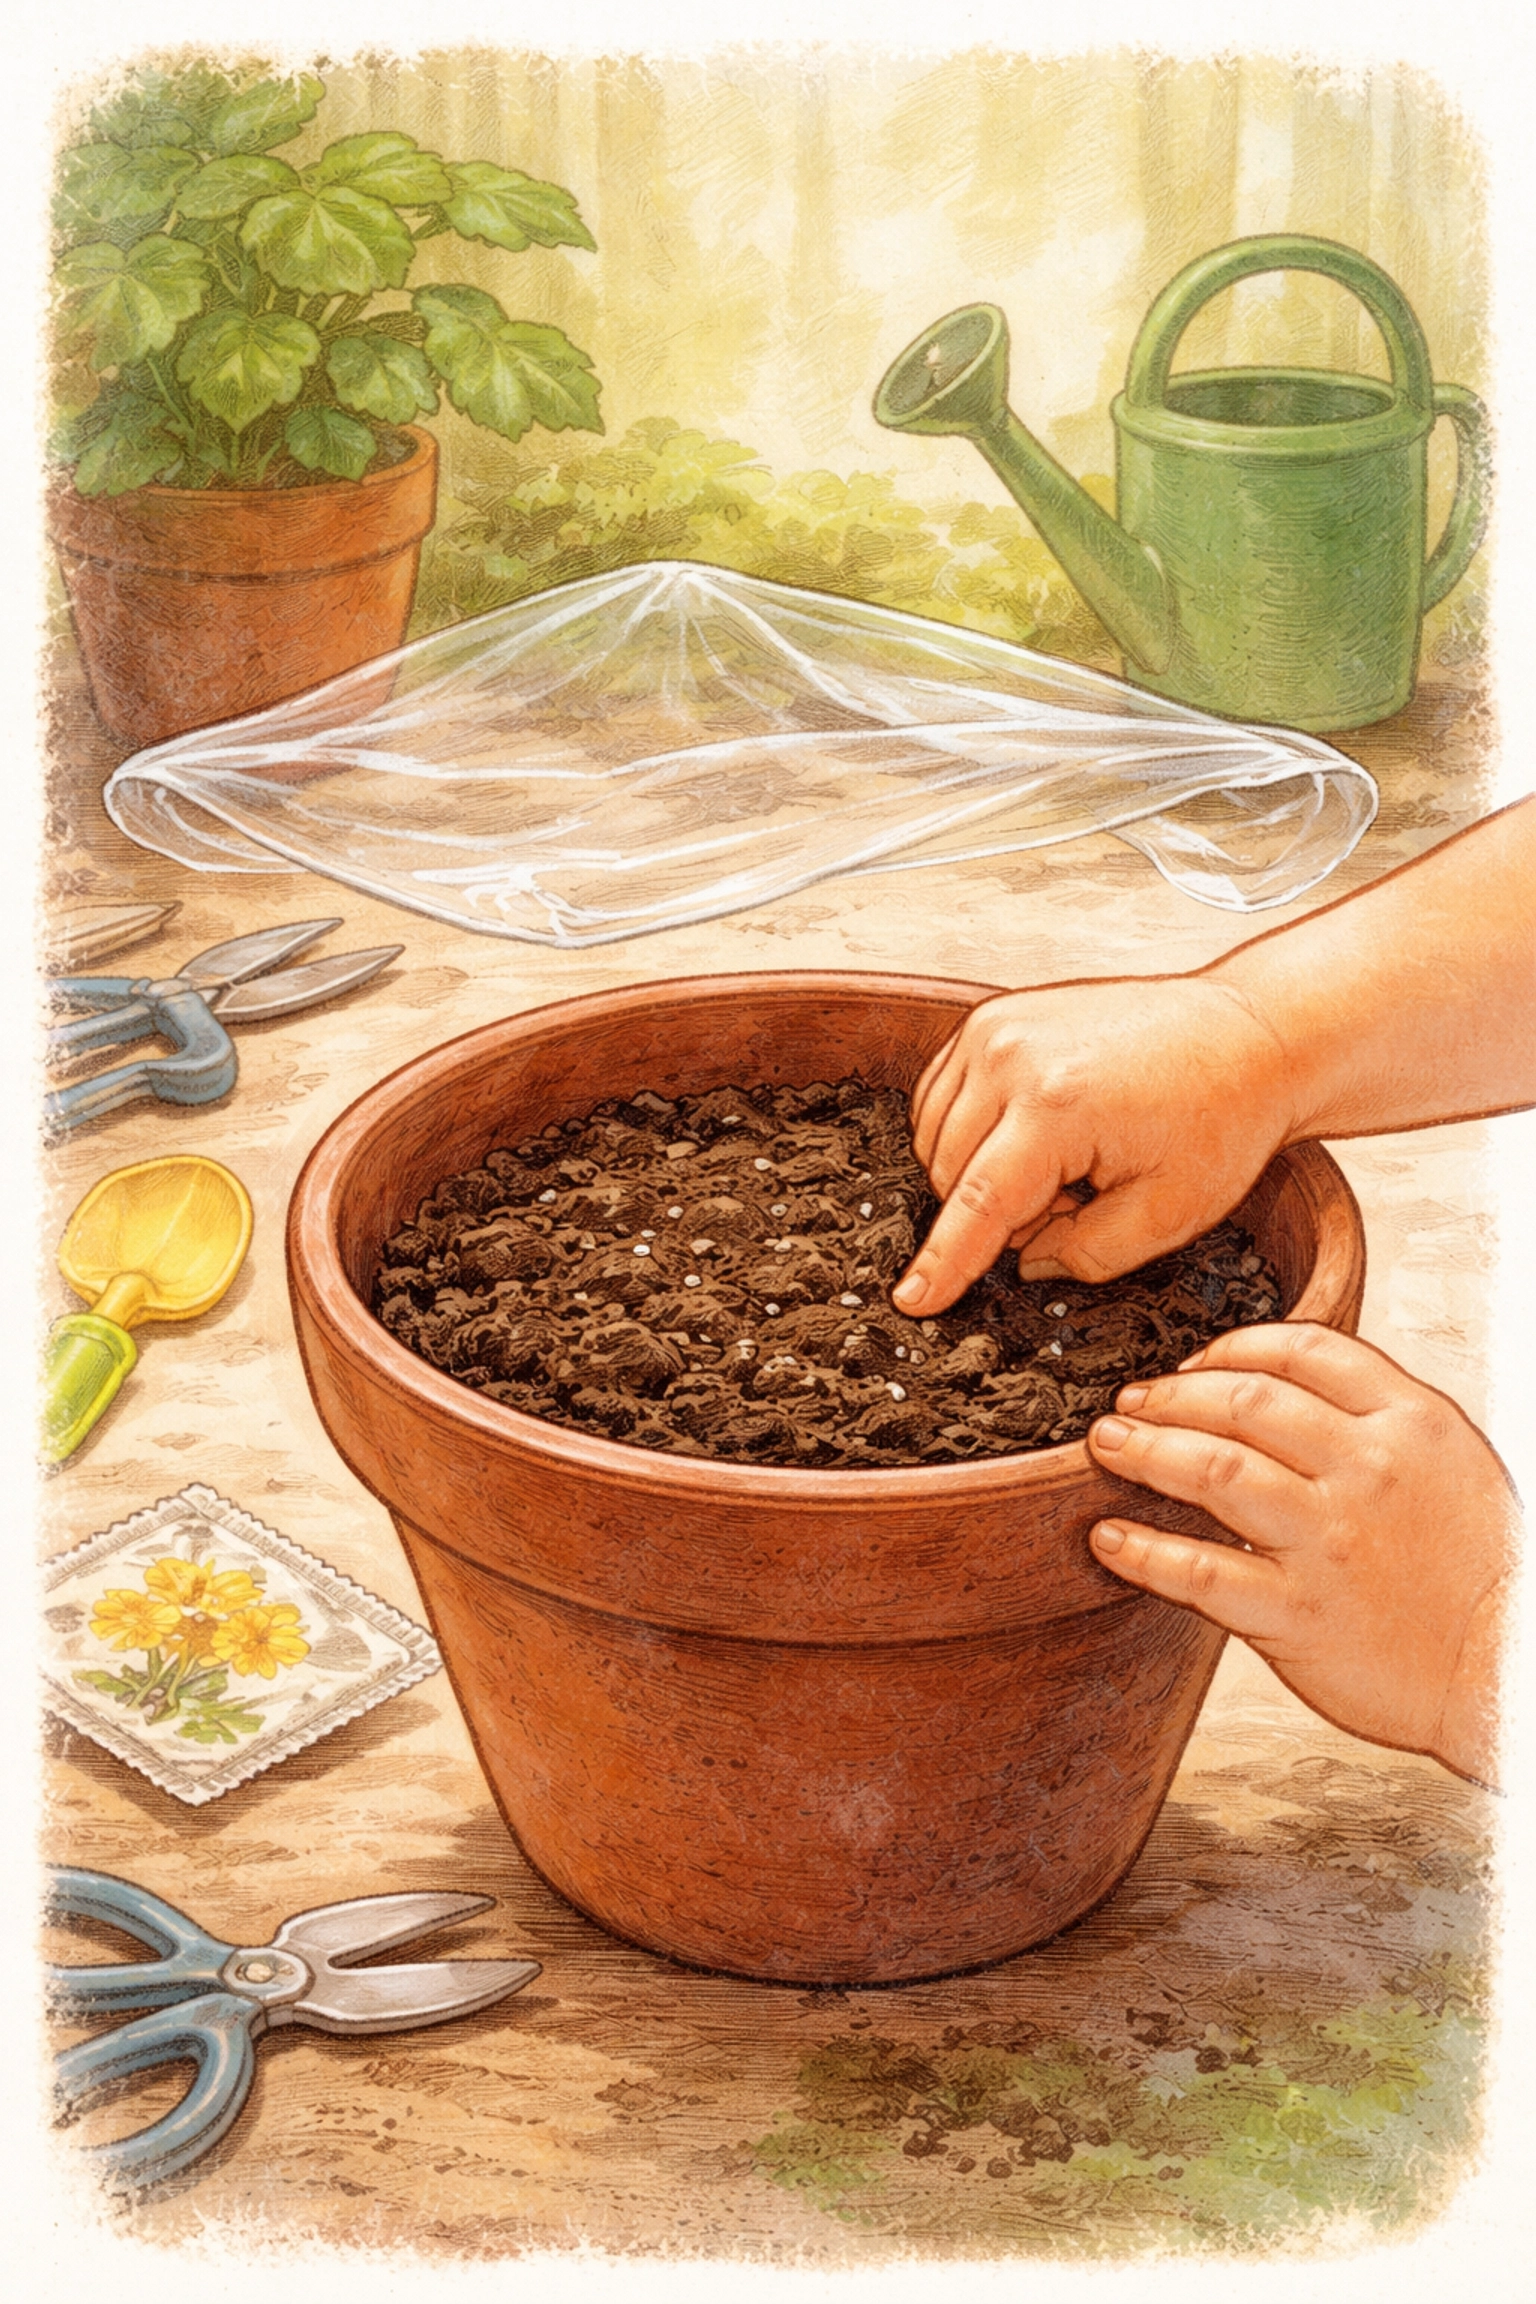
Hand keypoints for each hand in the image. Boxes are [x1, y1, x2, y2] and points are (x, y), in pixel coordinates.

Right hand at [894, 974, 1290, 1315]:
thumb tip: (1024, 1260)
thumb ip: (1086, 1254)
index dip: (942, 1262)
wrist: (1246, 1033)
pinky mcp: (991, 1016)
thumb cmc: (1221, 1114)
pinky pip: (941, 1095)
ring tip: (1064, 1163)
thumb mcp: (1169, 1212)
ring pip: (934, 1135)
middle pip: (949, 1172)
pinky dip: (969, 1129)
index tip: (911, 1300)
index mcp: (1057, 1107)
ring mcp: (995, 1027)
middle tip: (1077, 1201)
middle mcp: (1011, 1057)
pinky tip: (1030, 1135)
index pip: (977, 1204)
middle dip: (998, 1209)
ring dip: (979, 1169)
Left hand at [1084, 1323, 1516, 1785]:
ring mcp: (1330, 1542)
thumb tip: (1286, 1389)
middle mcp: (1368, 1470)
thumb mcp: (1452, 1465)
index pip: (1303, 1350)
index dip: (1230, 1347)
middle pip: (1243, 1400)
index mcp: (1410, 1423)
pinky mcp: (1299, 1614)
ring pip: (1213, 1469)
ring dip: (1146, 1451)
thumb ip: (1378, 1420)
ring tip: (1107, 1446)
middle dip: (1171, 1394)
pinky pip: (1200, 1571)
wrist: (1512, 1671)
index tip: (1190, 1363)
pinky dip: (1143, 1551)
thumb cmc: (1479, 1571)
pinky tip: (1109, 1539)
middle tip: (1130, 1403)